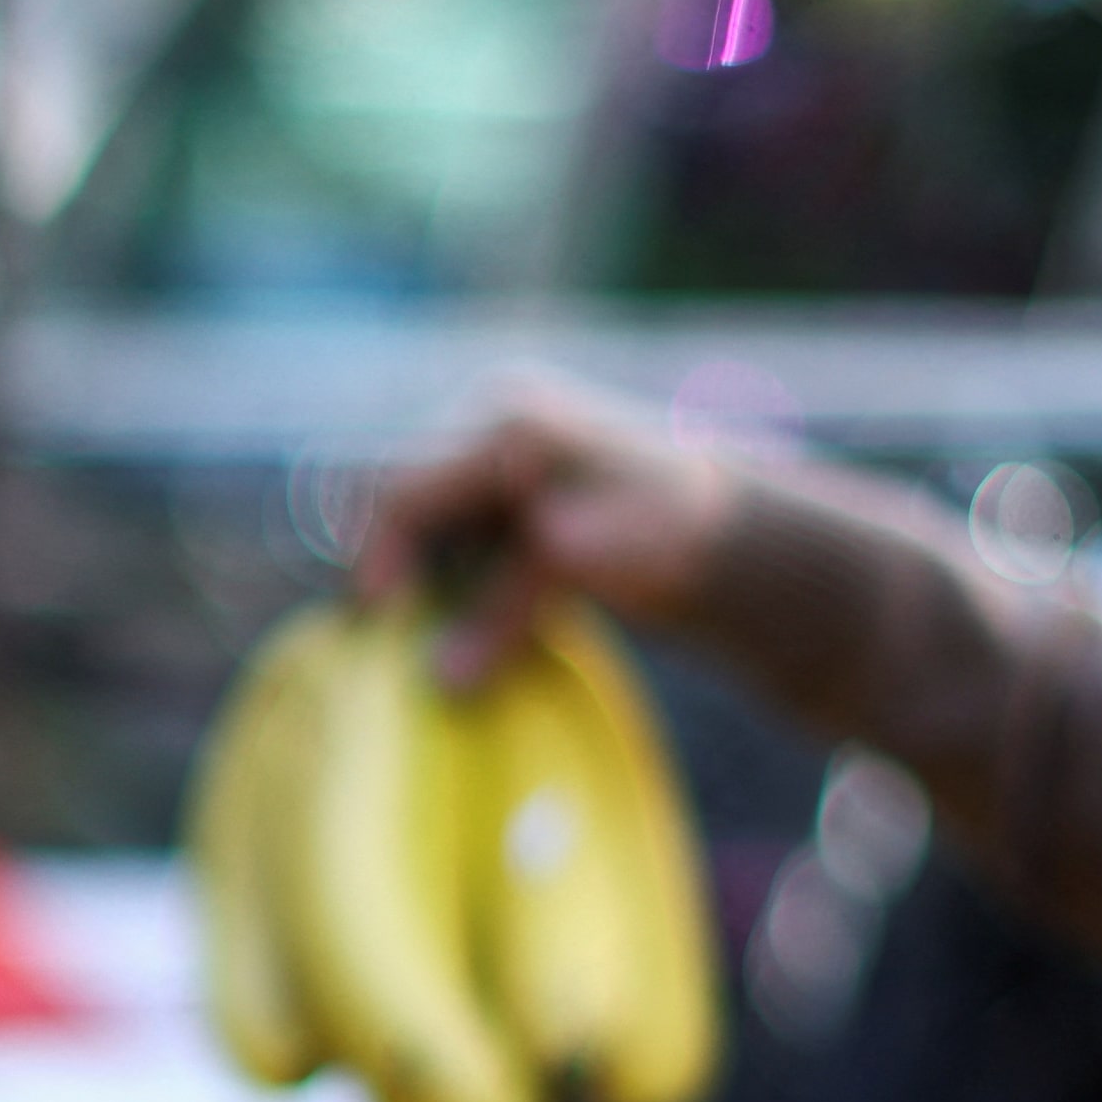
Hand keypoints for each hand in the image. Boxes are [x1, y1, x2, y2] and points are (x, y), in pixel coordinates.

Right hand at [355, 387, 739, 677]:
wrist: (725, 527)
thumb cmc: (665, 531)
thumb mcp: (573, 567)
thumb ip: (500, 614)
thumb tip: (440, 679)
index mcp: (505, 423)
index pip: (402, 488)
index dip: (376, 557)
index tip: (378, 623)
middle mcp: (489, 422)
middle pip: (397, 494)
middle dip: (389, 564)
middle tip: (389, 633)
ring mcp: (495, 451)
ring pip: (419, 515)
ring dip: (416, 572)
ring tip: (425, 629)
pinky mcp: (503, 487)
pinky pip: (446, 528)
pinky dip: (444, 573)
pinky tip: (463, 615)